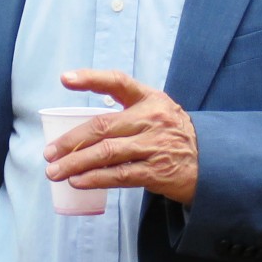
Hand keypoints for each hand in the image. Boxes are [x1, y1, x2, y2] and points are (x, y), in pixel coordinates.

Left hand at [43, 68, 198, 204]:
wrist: (212, 163)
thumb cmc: (173, 135)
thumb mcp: (158, 112)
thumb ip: (126, 112)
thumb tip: (82, 127)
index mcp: (150, 99)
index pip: (118, 82)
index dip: (91, 78)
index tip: (65, 79)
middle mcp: (152, 119)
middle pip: (102, 126)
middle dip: (70, 141)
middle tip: (49, 152)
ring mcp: (155, 146)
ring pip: (107, 153)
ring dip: (76, 164)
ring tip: (55, 172)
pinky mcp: (157, 171)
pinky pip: (119, 175)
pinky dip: (95, 178)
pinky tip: (78, 182)